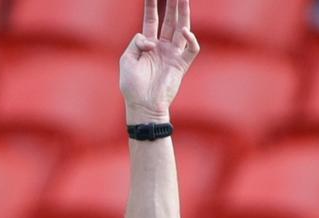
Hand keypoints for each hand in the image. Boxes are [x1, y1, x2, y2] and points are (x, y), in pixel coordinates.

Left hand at [120, 0, 199, 123]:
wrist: (143, 106)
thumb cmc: (132, 86)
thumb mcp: (127, 60)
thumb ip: (136, 43)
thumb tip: (150, 38)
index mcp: (148, 45)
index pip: (152, 20)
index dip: (152, 6)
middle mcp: (162, 46)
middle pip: (169, 20)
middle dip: (172, 4)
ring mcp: (173, 54)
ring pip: (182, 28)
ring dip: (184, 13)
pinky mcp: (182, 64)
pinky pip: (191, 48)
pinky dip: (191, 39)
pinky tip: (185, 31)